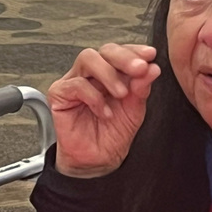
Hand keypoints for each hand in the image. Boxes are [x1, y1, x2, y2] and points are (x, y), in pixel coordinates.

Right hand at [48, 43, 160, 176]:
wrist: (98, 161)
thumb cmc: (112, 135)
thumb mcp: (134, 110)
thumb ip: (141, 88)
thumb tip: (151, 68)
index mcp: (111, 73)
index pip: (120, 52)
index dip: (134, 50)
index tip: (150, 55)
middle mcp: (91, 74)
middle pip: (104, 50)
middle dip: (124, 57)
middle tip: (139, 69)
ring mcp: (74, 81)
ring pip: (88, 58)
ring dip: (109, 74)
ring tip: (121, 94)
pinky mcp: (59, 94)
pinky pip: (76, 84)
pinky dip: (94, 97)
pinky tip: (104, 112)